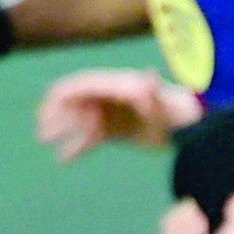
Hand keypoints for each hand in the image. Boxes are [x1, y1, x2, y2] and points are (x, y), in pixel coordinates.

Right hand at [37, 65, 187, 156]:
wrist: (192, 128)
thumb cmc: (179, 113)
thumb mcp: (165, 103)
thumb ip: (152, 92)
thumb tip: (148, 75)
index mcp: (117, 85)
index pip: (83, 85)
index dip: (64, 95)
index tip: (46, 107)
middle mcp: (110, 97)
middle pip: (77, 102)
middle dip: (58, 114)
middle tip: (41, 131)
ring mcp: (112, 114)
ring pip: (81, 120)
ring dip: (63, 130)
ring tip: (45, 141)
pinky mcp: (116, 131)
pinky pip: (92, 138)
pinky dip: (78, 146)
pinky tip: (63, 159)